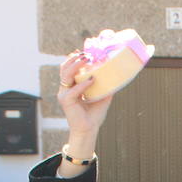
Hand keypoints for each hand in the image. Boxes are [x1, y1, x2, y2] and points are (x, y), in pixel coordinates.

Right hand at [56, 51, 115, 169]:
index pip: (68, 69)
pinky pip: (74, 89)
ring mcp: (64, 94)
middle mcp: (66, 89)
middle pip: (65, 68)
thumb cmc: (94, 115)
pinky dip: (83, 84)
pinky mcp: (66, 101)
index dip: (73, 59)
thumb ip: (106, 87)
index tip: (82, 51)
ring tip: (87, 60)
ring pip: (66, 75)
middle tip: (86, 54)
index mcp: (71, 87)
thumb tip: (117, 76)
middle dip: (74, 59)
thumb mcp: (102, 97)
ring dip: (76, 66)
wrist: (89, 130)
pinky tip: (92, 79)